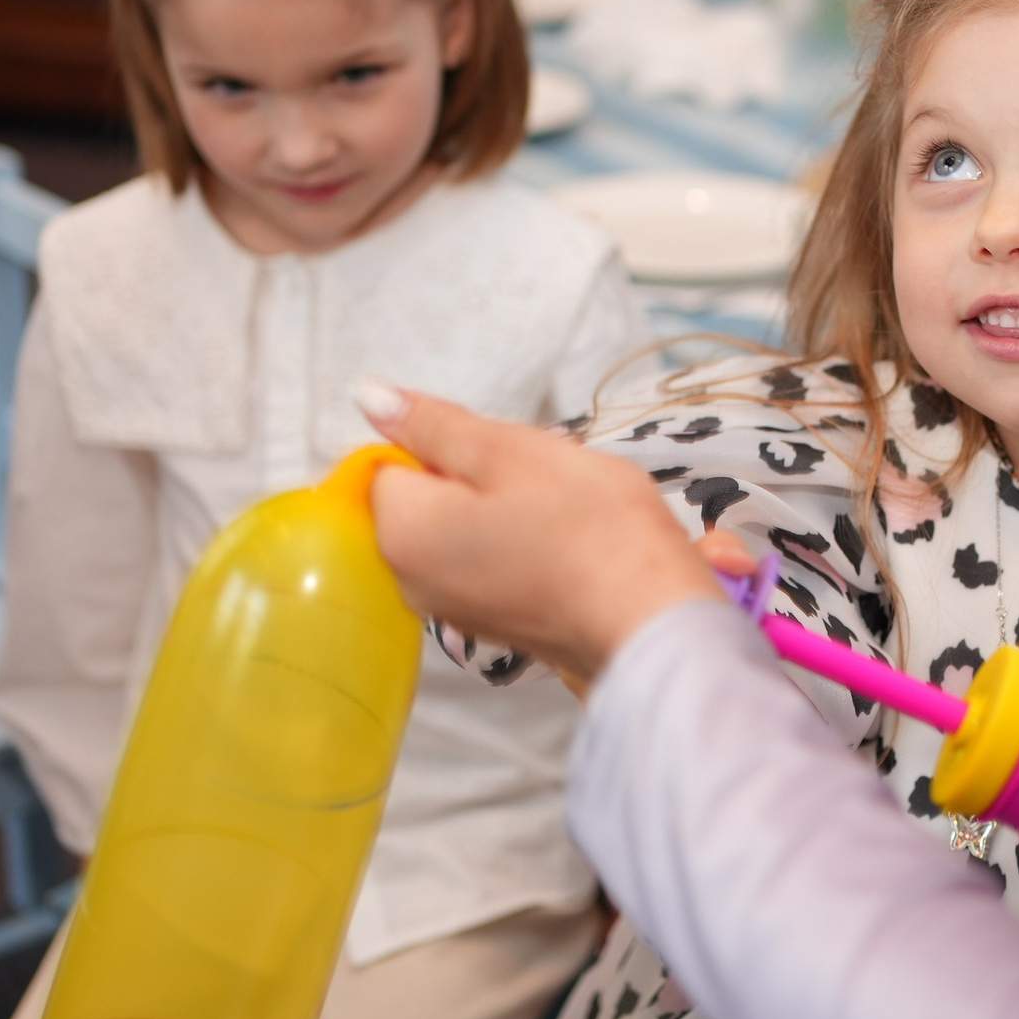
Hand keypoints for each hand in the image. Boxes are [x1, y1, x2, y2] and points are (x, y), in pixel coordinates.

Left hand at [360, 383, 723, 690]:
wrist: (651, 622)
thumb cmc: (590, 528)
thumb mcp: (509, 451)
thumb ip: (432, 424)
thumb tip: (367, 395)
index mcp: (401, 531)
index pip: (391, 459)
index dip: (446, 443)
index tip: (502, 455)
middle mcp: (406, 579)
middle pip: (422, 495)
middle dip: (472, 475)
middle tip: (535, 480)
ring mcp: (446, 608)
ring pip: (456, 525)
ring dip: (498, 505)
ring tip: (554, 511)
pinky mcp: (486, 622)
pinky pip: (482, 559)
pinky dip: (514, 541)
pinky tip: (559, 542)